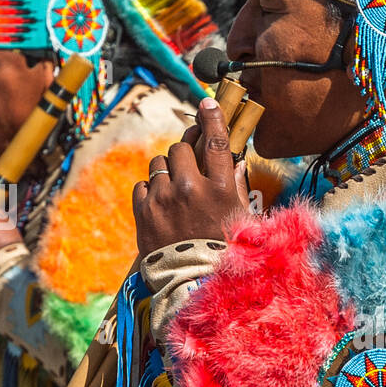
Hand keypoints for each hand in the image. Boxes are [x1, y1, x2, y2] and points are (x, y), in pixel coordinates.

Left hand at [133, 97, 249, 256]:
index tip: (207, 103)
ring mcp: (164, 199)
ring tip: (174, 186)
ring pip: (159, 164)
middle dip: (185, 151)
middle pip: (181, 148)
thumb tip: (234, 163)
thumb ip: (236, 188)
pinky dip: (151, 190)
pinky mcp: (144, 212)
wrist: (193, 283)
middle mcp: (190, 188)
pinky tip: (161, 202)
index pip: (216, 141)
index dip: (211, 118)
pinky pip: (143, 185)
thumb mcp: (242, 220)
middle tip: (190, 159)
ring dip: (166, 170)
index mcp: (219, 189)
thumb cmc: (225, 252)